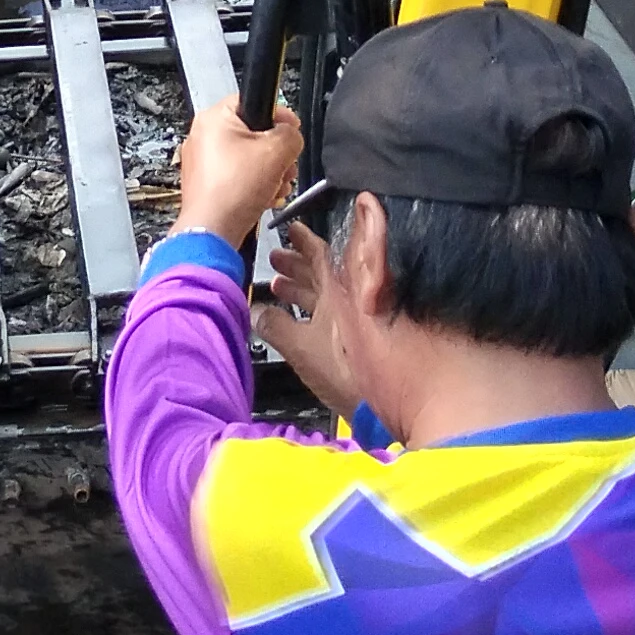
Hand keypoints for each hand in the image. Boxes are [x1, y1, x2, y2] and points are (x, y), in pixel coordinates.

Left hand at [171, 94, 301, 241]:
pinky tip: (265, 197)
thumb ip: (291, 134)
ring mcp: (203, 162)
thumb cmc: (233, 190)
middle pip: (253, 133)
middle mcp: (204, 136)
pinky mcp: (207, 184)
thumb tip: (291, 135)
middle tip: (285, 165)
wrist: (214, 231)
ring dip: (270, 171)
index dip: (278, 114)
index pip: (253, 101)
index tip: (293, 129)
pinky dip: (254, 185)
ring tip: (277, 185)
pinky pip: (237, 176)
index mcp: (214, 118)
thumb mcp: (277, 151)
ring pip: (248, 157)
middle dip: (276, 152)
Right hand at [255, 218, 367, 418]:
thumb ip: (275, 327)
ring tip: (278, 286)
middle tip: (276, 258)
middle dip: (297, 264)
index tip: (291, 228)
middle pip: (321, 273)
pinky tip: (292, 320)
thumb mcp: (301, 348)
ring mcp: (350, 320)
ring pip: (324, 294)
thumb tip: (255, 312)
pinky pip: (327, 315)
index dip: (304, 239)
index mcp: (338, 291)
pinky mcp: (352, 341)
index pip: (320, 253)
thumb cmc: (346, 371)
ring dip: (300, 287)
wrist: (379, 406)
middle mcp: (347, 300)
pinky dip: (309, 311)